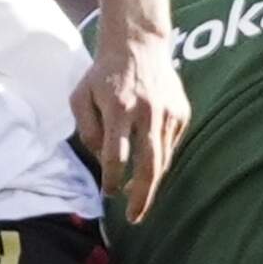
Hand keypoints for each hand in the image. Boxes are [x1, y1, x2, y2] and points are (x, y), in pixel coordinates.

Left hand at [73, 32, 188, 221]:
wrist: (138, 45)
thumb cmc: (103, 75)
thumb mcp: (80, 97)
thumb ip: (87, 130)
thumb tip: (102, 160)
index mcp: (119, 109)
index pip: (115, 156)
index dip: (111, 179)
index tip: (108, 194)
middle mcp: (147, 113)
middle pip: (148, 166)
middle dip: (142, 197)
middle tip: (135, 218)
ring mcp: (168, 113)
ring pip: (163, 159)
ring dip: (151, 184)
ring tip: (139, 200)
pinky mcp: (182, 112)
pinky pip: (171, 145)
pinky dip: (160, 160)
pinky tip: (147, 165)